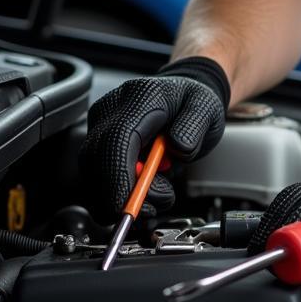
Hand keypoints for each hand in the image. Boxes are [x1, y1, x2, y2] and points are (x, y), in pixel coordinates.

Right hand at [78, 56, 229, 221]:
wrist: (182, 95)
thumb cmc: (193, 102)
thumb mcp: (207, 109)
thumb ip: (193, 126)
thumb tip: (178, 148)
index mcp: (142, 96)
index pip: (117, 138)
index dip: (118, 175)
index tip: (129, 205)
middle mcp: (112, 108)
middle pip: (96, 158)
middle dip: (120, 192)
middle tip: (154, 206)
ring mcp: (100, 124)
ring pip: (94, 171)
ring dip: (122, 193)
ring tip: (159, 191)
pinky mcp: (97, 140)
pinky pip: (98, 173)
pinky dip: (119, 189)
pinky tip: (145, 185)